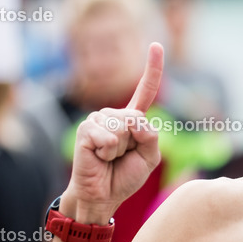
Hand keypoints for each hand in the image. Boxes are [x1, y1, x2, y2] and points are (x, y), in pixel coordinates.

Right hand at [63, 44, 163, 221]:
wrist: (103, 195)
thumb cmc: (124, 177)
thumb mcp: (150, 158)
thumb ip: (151, 136)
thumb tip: (135, 119)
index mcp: (133, 120)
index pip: (145, 91)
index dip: (152, 69)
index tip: (156, 45)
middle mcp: (115, 115)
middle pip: (137, 119)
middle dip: (135, 144)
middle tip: (121, 157)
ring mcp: (98, 120)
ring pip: (124, 128)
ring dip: (120, 150)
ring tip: (108, 158)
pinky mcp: (86, 130)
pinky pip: (108, 137)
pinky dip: (108, 151)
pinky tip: (98, 157)